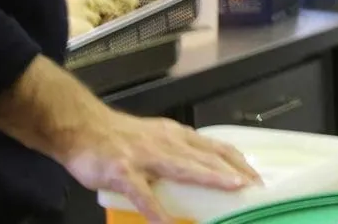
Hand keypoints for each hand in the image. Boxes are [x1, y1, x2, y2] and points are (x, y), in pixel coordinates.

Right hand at [58, 109, 259, 223]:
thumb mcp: (155, 136)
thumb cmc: (118, 135)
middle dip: (234, 173)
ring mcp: (145, 158)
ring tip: (232, 190)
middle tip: (255, 188)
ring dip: (210, 179)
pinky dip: (157, 211)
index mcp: (176, 136)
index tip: (256, 178)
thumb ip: (177, 151)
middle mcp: (166, 143)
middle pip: (207, 158)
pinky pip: (143, 195)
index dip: (238, 162)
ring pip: (184, 169)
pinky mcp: (123, 172)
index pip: (216, 148)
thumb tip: (200, 170)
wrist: (80, 125)